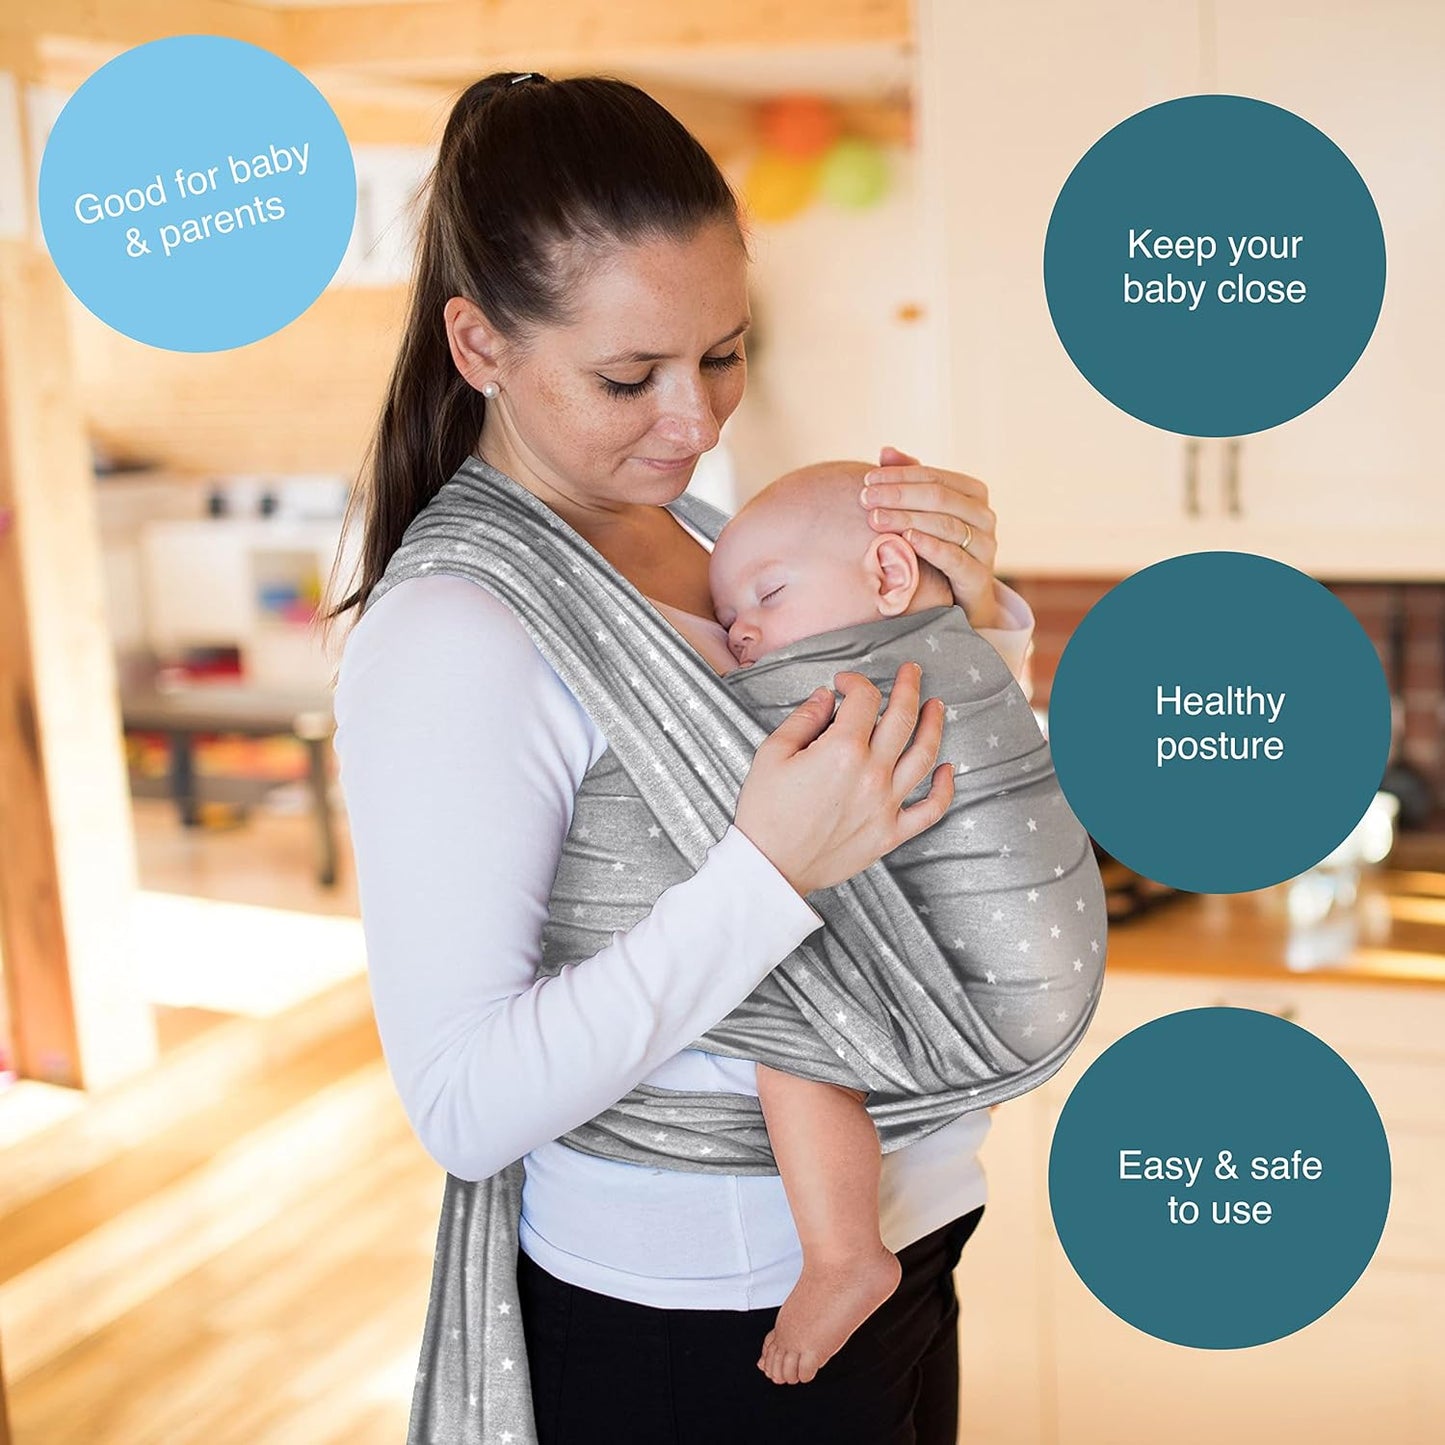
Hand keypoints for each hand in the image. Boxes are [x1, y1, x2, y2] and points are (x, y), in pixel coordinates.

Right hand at [733, 663, 954, 896]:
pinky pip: (930, 810)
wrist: (769, 867)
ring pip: (924, 756)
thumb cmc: (765, 812)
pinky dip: (944, 788)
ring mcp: (886, 804)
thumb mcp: (771, 754)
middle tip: (912, 672)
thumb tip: (827, 698)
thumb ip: (803, 719)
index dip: (856, 683)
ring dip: (935, 725)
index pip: (864, 700)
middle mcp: (872, 774)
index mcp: (842, 750)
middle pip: (902, 718)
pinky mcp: (891, 833)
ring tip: (938, 706)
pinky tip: (947, 769)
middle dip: (908, 687)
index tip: (844, 683)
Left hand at [861, 445, 1005, 631]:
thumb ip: (908, 482)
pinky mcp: (979, 577)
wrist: (957, 599)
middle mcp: (984, 517)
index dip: (900, 476)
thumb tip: (886, 451)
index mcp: (973, 494)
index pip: (934, 476)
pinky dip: (931, 547)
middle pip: (939, 498)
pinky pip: (955, 558)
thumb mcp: (923, 512)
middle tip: (865, 498)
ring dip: (907, 519)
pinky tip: (907, 540)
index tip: (867, 479)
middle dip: (899, 495)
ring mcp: (986, 547)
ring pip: (946, 526)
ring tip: (875, 519)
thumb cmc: (936, 547)